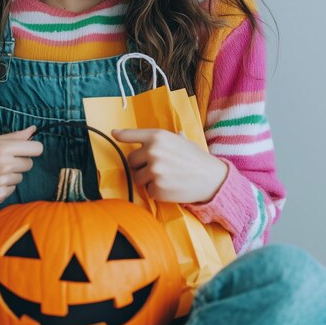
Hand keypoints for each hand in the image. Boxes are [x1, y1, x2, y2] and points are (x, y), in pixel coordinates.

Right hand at [0, 125, 42, 212]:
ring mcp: (3, 182)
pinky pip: (12, 189)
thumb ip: (12, 137)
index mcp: (1, 148)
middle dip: (19, 162)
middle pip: (29, 163)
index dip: (32, 149)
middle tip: (0, 162)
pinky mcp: (0, 196)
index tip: (25, 150)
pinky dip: (4, 187)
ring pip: (20, 177)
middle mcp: (5, 165)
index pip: (36, 148)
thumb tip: (33, 130)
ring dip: (11, 176)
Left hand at [111, 128, 227, 203]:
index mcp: (158, 136)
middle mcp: (153, 151)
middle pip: (131, 160)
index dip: (122, 135)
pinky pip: (147, 190)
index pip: (132, 135)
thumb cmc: (196, 159)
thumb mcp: (182, 141)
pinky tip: (170, 187)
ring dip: (147, 179)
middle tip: (157, 167)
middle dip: (140, 165)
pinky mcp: (155, 188)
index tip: (114, 134)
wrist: (211, 178)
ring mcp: (153, 170)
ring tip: (166, 177)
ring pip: (137, 177)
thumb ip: (168, 138)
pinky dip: (156, 191)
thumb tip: (176, 133)